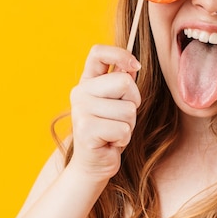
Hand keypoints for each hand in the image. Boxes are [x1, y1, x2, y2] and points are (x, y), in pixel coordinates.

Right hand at [68, 45, 141, 182]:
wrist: (93, 165)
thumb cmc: (110, 131)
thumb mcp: (118, 103)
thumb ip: (122, 83)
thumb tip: (133, 66)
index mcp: (88, 81)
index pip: (98, 52)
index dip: (120, 54)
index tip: (135, 67)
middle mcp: (80, 92)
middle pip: (124, 82)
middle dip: (134, 101)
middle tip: (121, 117)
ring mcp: (81, 110)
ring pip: (127, 109)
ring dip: (129, 124)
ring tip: (114, 132)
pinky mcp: (86, 130)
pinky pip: (123, 129)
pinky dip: (123, 139)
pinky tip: (110, 143)